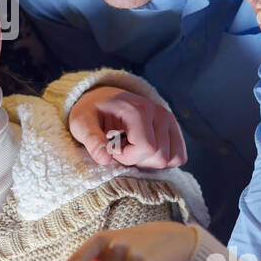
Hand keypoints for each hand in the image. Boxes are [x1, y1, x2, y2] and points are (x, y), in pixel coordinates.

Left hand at [68, 87, 185, 167]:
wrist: (103, 99)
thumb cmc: (91, 112)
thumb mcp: (81, 123)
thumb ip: (91, 140)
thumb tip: (104, 160)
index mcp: (138, 109)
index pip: (147, 148)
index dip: (127, 157)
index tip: (112, 149)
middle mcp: (159, 112)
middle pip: (160, 157)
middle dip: (137, 160)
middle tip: (121, 147)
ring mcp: (170, 120)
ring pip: (172, 159)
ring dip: (149, 161)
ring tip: (132, 147)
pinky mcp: (174, 129)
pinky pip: (179, 157)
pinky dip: (161, 159)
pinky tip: (144, 150)